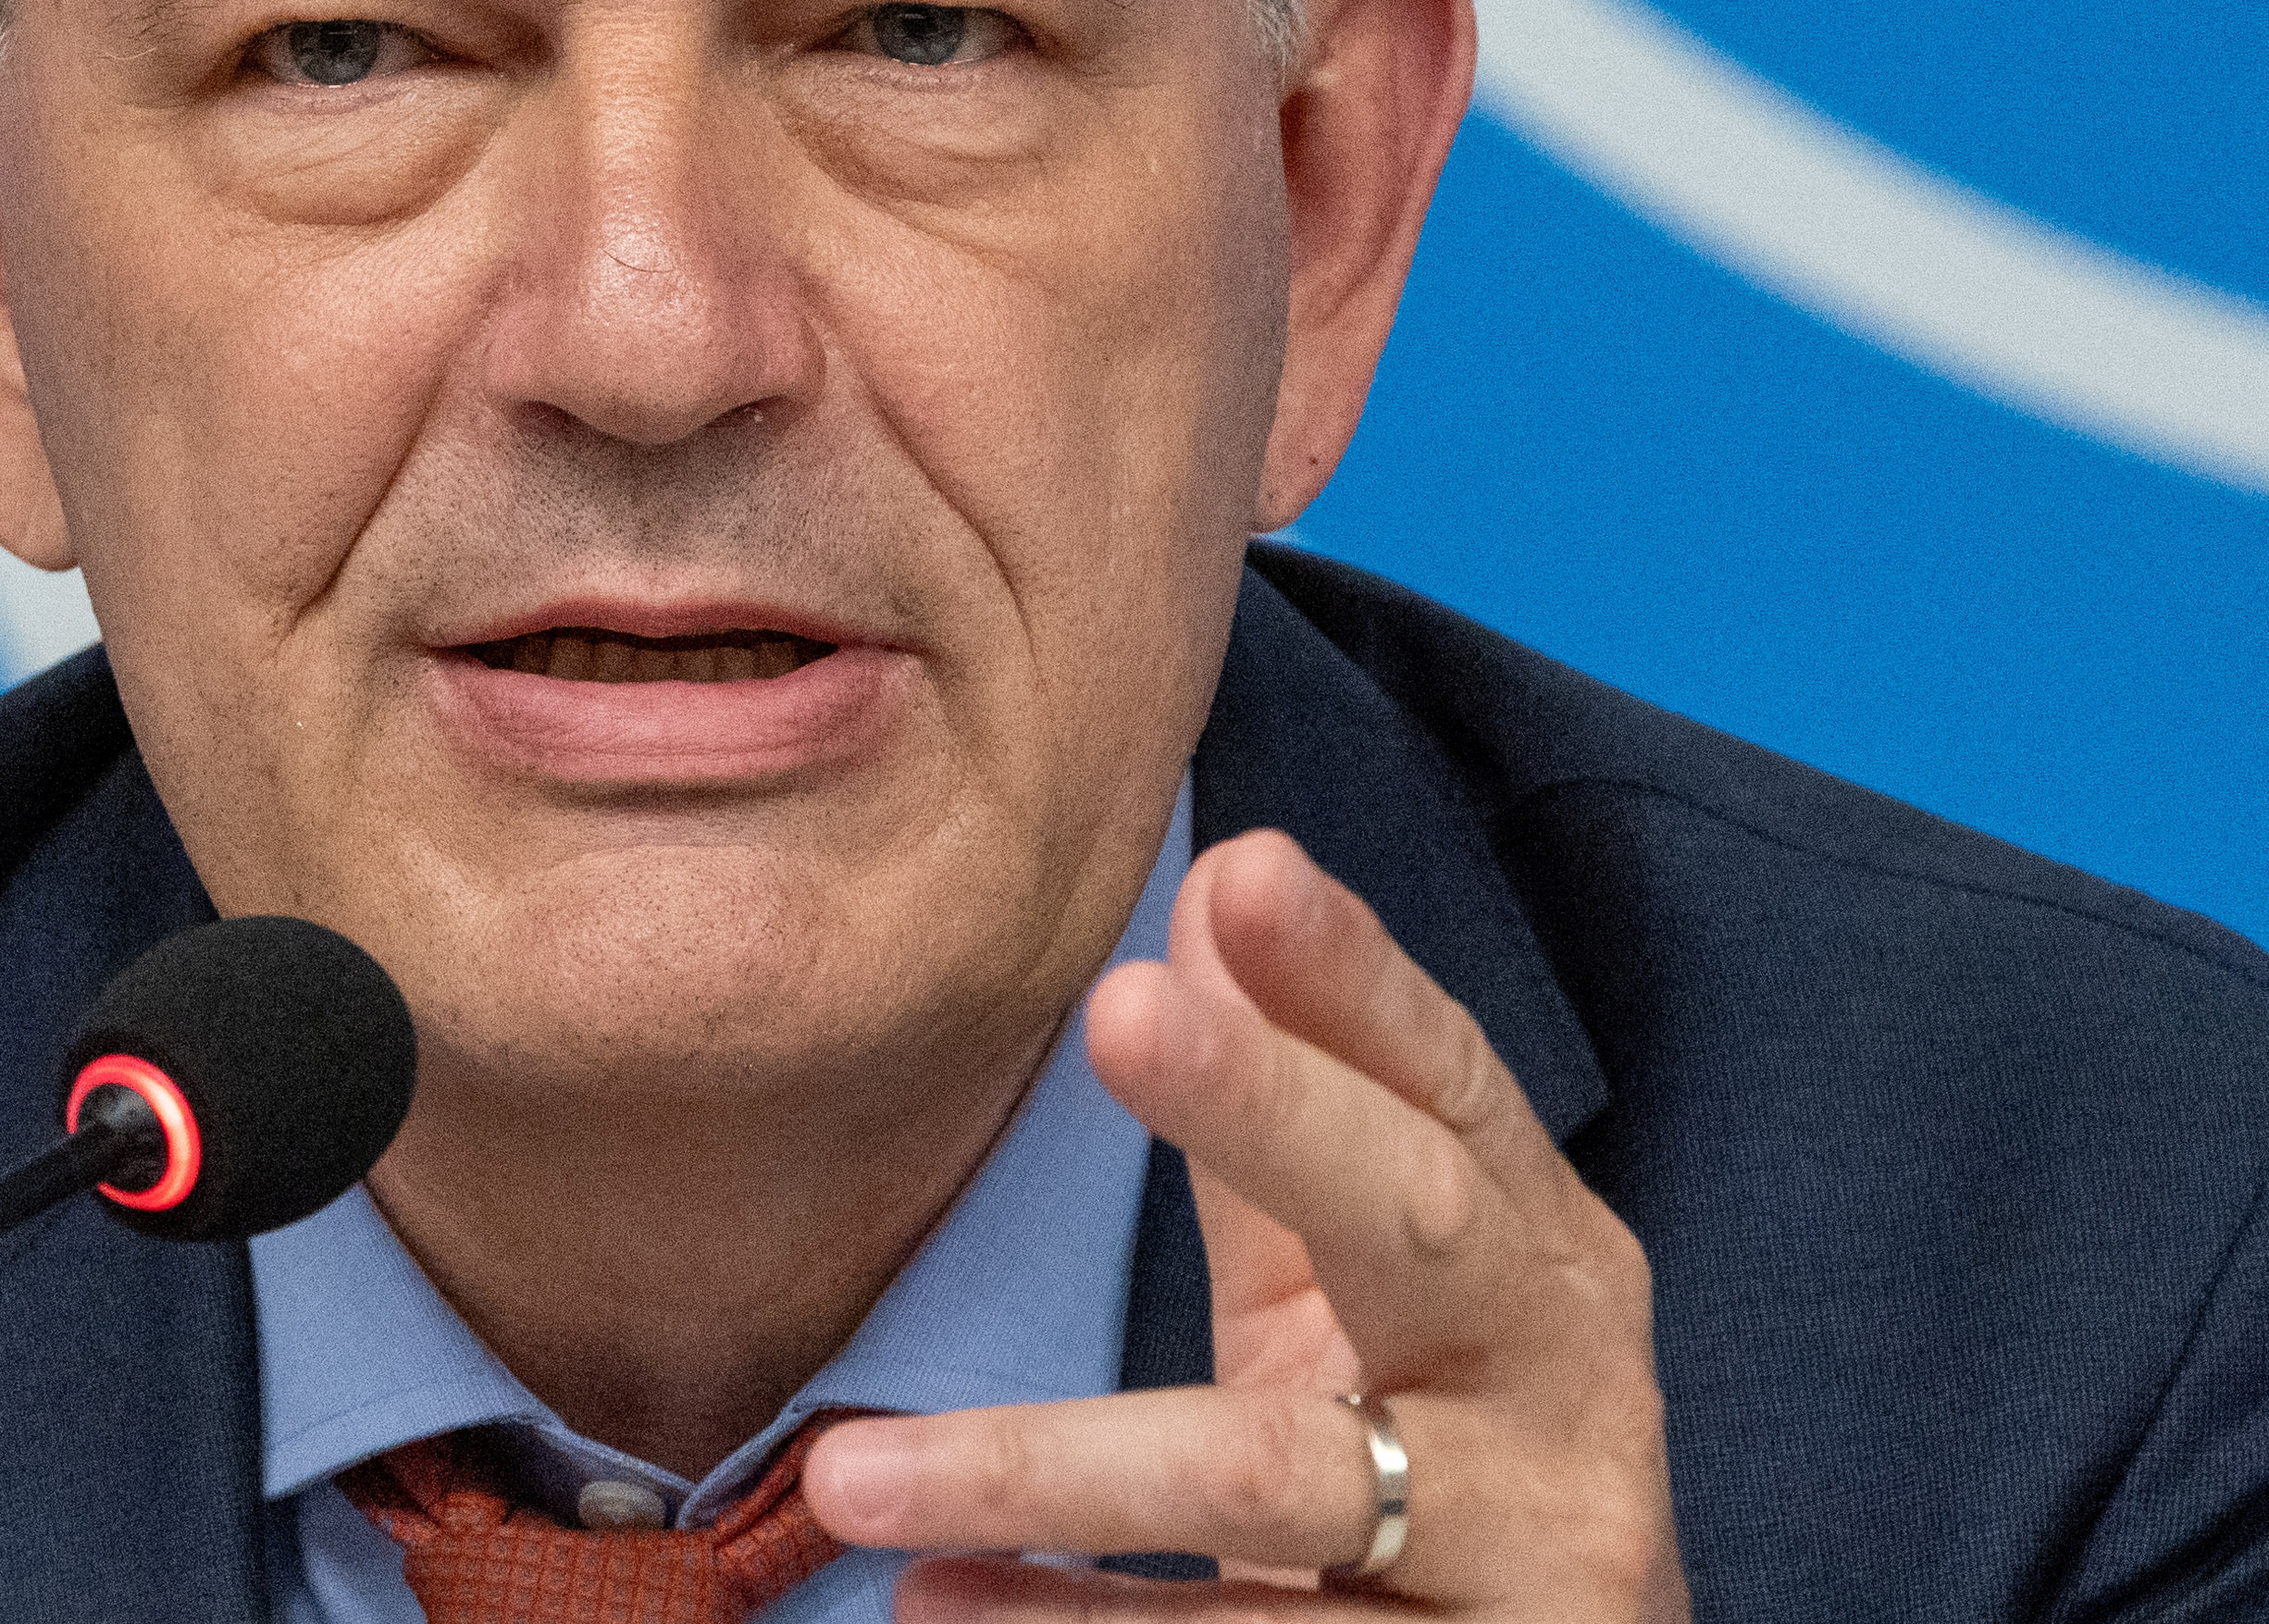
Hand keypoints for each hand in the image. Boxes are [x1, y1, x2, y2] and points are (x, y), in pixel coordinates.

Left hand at [804, 829, 1687, 1617]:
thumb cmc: (1440, 1466)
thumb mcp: (1369, 1297)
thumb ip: (1286, 1120)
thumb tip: (1211, 884)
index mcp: (1538, 1254)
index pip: (1445, 1085)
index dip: (1353, 979)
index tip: (1243, 867)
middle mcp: (1565, 1387)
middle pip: (1411, 1223)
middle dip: (1272, 1107)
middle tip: (1118, 1007)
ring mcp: (1541, 1553)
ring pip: (1274, 1481)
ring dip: (1046, 1465)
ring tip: (851, 1472)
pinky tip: (930, 1604)